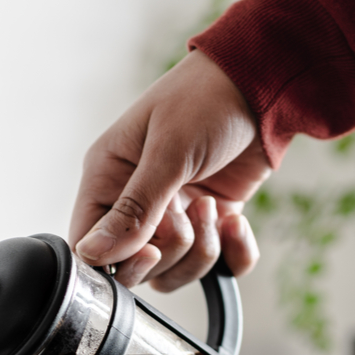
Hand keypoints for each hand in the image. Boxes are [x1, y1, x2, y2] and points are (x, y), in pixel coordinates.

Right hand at [69, 50, 270, 289]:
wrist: (263, 84)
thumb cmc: (206, 99)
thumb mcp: (168, 151)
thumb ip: (133, 210)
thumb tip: (92, 254)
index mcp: (108, 177)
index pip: (90, 243)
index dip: (117, 262)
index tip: (151, 250)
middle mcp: (135, 200)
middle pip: (135, 266)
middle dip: (171, 251)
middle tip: (192, 214)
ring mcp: (173, 213)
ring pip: (174, 271)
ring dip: (202, 251)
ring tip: (214, 207)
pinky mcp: (210, 221)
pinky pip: (217, 266)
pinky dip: (232, 254)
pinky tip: (237, 221)